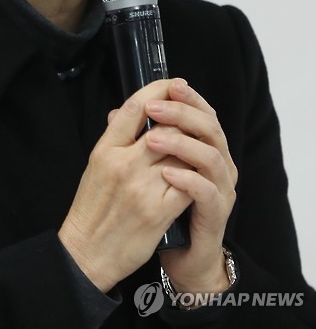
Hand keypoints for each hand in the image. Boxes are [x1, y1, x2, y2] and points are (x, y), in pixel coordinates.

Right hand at [58, 78, 192, 292]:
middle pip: (165, 127)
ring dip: (191, 148)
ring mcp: (142, 187)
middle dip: (182, 120)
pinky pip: (188, 183)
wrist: (88, 251)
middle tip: (192, 116)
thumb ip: (114, 137)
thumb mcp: (96, 164)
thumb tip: (129, 111)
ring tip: (196, 146)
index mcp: (105, 149)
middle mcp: (124, 164)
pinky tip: (197, 174)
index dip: (158, 90)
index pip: (136, 108)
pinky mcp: (159, 211)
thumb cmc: (92, 206)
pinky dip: (195, 176)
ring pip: (181, 153)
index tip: (172, 84)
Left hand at [145, 80, 237, 295]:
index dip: (187, 97)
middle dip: (182, 113)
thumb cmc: (164, 208)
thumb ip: (140, 139)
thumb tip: (119, 110)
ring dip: (182, 143)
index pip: (202, 112)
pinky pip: (207, 192)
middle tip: (154, 109)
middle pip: (210, 127)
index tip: (167, 85)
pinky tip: (166, 173)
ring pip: (212, 155)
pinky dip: (188, 179)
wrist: (181, 256)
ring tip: (152, 139)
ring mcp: (221, 189)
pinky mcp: (216, 214)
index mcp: (204, 147)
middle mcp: (219, 164)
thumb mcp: (150, 170)